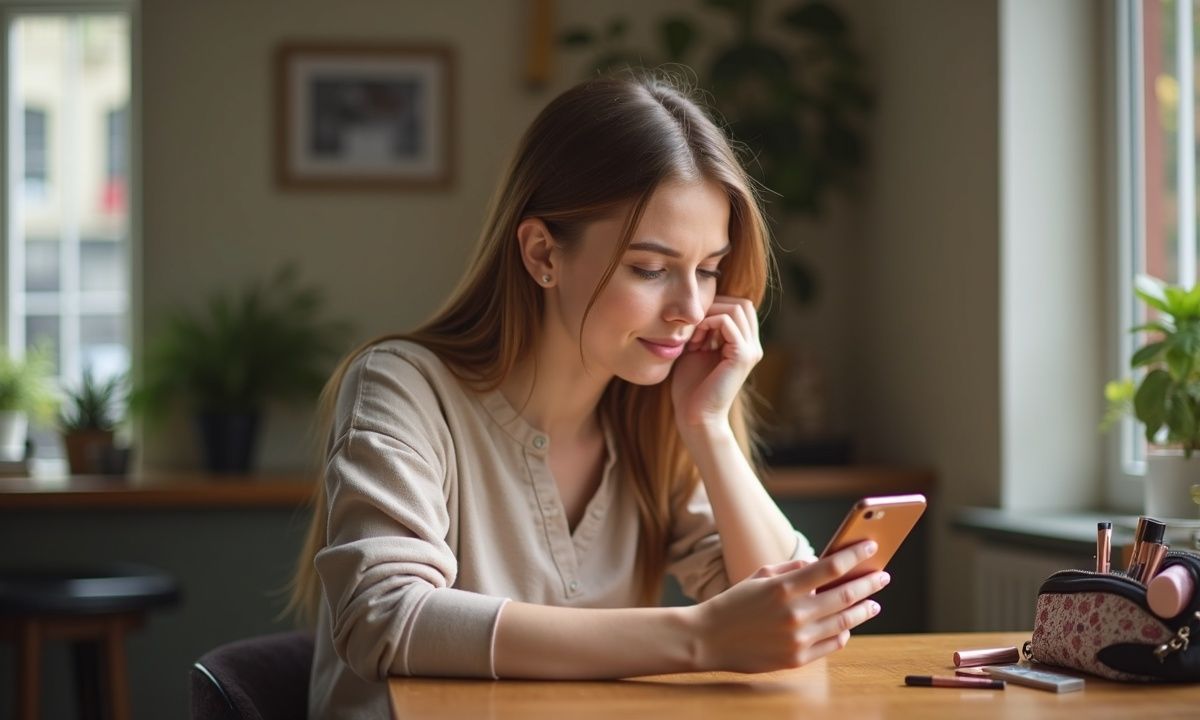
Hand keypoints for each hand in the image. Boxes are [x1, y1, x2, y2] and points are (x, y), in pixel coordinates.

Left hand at [670, 295, 762, 430]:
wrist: (695, 417)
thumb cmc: (691, 387)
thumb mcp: (697, 350)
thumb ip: (704, 329)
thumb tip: (699, 305)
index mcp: (745, 345)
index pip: (740, 307)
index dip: (716, 308)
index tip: (694, 328)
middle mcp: (753, 346)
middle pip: (742, 304)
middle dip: (714, 307)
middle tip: (694, 329)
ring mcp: (751, 351)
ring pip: (737, 308)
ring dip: (710, 315)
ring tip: (694, 336)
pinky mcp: (742, 356)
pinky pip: (728, 322)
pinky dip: (708, 323)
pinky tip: (696, 341)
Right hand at [688, 541, 889, 673]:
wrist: (708, 638)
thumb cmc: (734, 603)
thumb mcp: (760, 576)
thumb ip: (793, 569)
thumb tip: (821, 564)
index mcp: (784, 587)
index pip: (831, 567)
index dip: (855, 555)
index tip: (871, 545)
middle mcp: (795, 613)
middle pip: (845, 595)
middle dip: (869, 583)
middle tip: (883, 576)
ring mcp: (798, 638)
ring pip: (844, 622)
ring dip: (864, 610)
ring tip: (874, 603)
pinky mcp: (797, 659)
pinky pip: (832, 644)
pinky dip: (845, 634)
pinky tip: (850, 626)